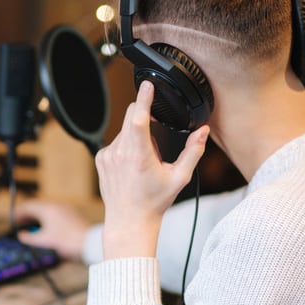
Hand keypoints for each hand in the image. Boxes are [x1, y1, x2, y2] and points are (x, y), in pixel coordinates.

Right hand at [14, 200, 90, 260]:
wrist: (92, 244)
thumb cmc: (68, 242)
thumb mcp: (44, 242)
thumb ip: (30, 238)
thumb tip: (22, 235)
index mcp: (48, 209)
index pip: (28, 206)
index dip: (18, 213)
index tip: (13, 220)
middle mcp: (57, 206)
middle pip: (38, 207)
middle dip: (28, 216)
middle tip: (21, 224)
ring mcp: (67, 210)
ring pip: (48, 211)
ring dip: (38, 218)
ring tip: (33, 229)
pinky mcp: (73, 216)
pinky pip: (56, 215)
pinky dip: (48, 220)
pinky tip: (48, 230)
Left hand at [96, 80, 208, 259]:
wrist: (129, 221)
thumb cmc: (155, 202)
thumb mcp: (179, 177)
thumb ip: (193, 151)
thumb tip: (203, 131)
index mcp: (139, 155)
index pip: (139, 118)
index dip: (144, 98)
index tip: (148, 84)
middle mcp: (120, 152)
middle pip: (131, 116)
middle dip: (145, 118)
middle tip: (155, 146)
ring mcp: (107, 154)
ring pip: (124, 130)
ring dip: (136, 137)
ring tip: (143, 164)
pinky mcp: (100, 158)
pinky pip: (115, 141)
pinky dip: (125, 146)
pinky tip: (131, 167)